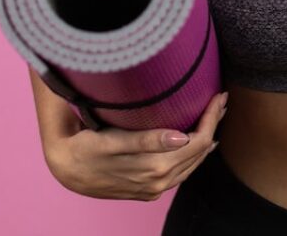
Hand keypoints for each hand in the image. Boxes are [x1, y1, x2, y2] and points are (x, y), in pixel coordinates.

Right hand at [46, 91, 227, 201]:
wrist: (66, 170)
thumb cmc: (86, 148)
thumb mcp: (112, 141)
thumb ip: (147, 141)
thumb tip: (180, 138)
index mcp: (154, 170)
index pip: (196, 143)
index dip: (210, 119)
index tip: (218, 96)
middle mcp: (158, 182)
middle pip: (198, 153)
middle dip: (212, 124)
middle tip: (221, 99)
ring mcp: (154, 188)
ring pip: (192, 164)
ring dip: (206, 139)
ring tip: (214, 115)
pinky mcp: (148, 190)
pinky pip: (180, 173)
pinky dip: (193, 156)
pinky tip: (198, 143)